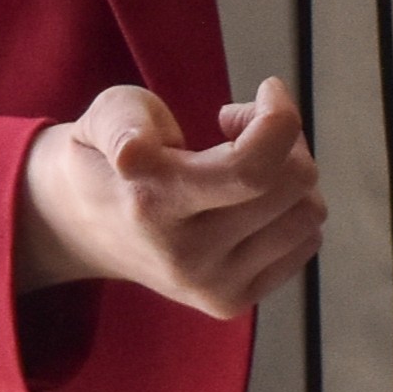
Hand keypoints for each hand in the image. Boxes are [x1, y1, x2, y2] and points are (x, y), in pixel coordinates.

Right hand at [13, 78, 323, 311]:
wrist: (84, 227)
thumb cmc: (107, 154)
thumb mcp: (106, 116)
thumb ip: (120, 122)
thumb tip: (132, 151)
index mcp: (152, 202)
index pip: (250, 170)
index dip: (279, 119)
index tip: (268, 89)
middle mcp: (185, 255)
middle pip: (292, 185)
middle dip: (285, 137)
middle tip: (243, 127)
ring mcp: (211, 286)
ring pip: (308, 214)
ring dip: (292, 174)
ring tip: (246, 164)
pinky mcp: (232, 302)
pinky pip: (305, 243)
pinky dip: (290, 209)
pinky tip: (249, 200)